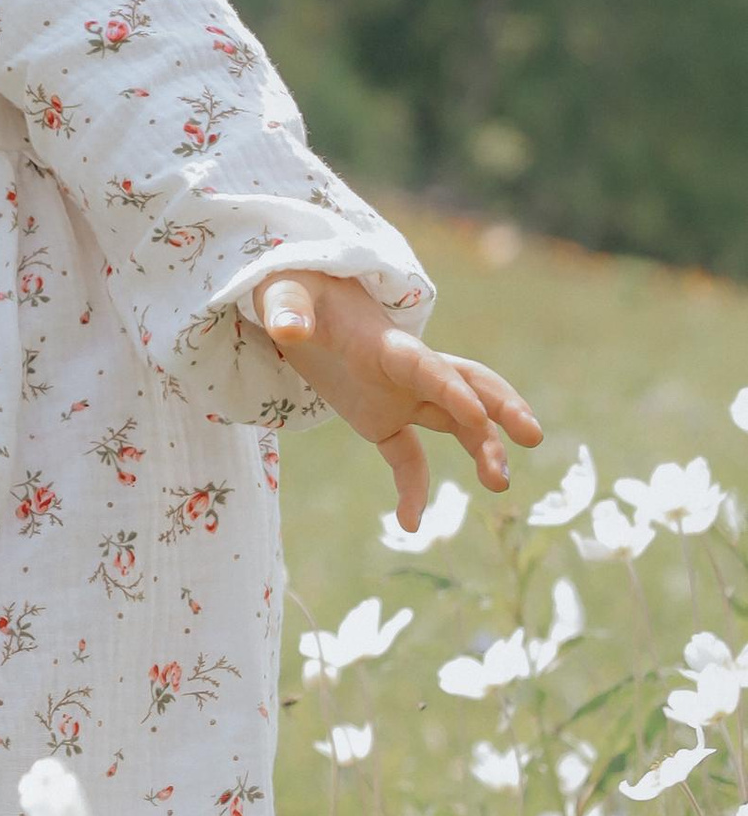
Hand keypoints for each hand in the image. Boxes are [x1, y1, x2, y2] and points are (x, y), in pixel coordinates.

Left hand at [255, 269, 541, 528]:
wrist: (300, 303)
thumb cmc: (296, 291)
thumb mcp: (284, 293)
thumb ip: (287, 310)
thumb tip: (288, 329)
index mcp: (386, 343)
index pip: (426, 366)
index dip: (451, 389)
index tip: (477, 416)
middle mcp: (406, 371)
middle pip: (467, 386)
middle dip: (502, 407)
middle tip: (532, 436)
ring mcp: (401, 396)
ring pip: (457, 423)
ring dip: (483, 449)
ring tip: (500, 483)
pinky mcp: (384, 419)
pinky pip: (409, 458)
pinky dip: (414, 488)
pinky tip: (411, 524)